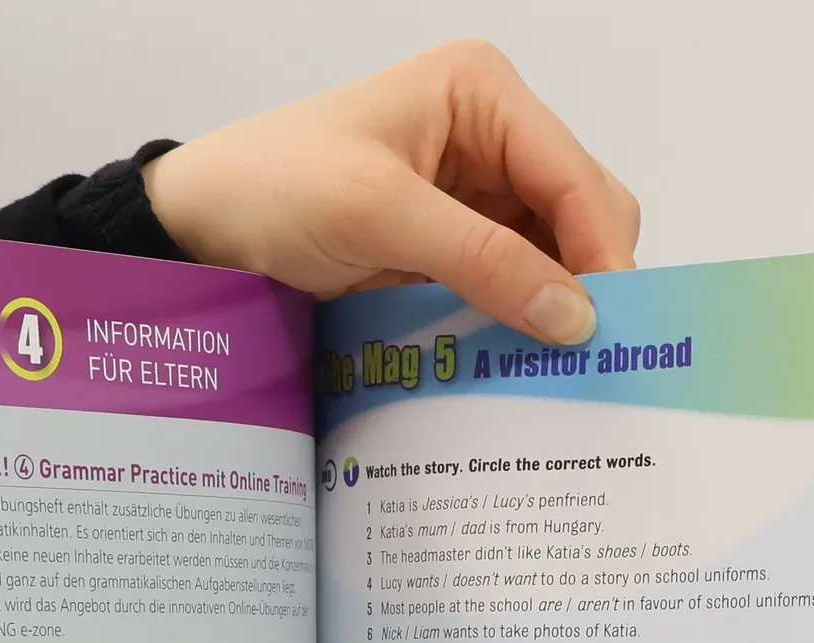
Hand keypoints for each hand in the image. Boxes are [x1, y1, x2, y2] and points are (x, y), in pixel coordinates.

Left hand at [145, 41, 638, 343]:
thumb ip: (482, 261)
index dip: (603, 254)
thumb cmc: (274, 188)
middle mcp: (492, 138)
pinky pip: (510, 292)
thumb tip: (575, 317)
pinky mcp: (452, 251)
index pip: (575, 177)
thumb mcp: (378, 213)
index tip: (611, 331)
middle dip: (587, 284)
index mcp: (483, 95)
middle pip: (580, 217)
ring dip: (554, 314)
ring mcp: (475, 197)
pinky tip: (519, 366)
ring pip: (553, 261)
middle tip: (590, 364)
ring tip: (559, 376)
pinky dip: (518, 328)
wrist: (202, 227)